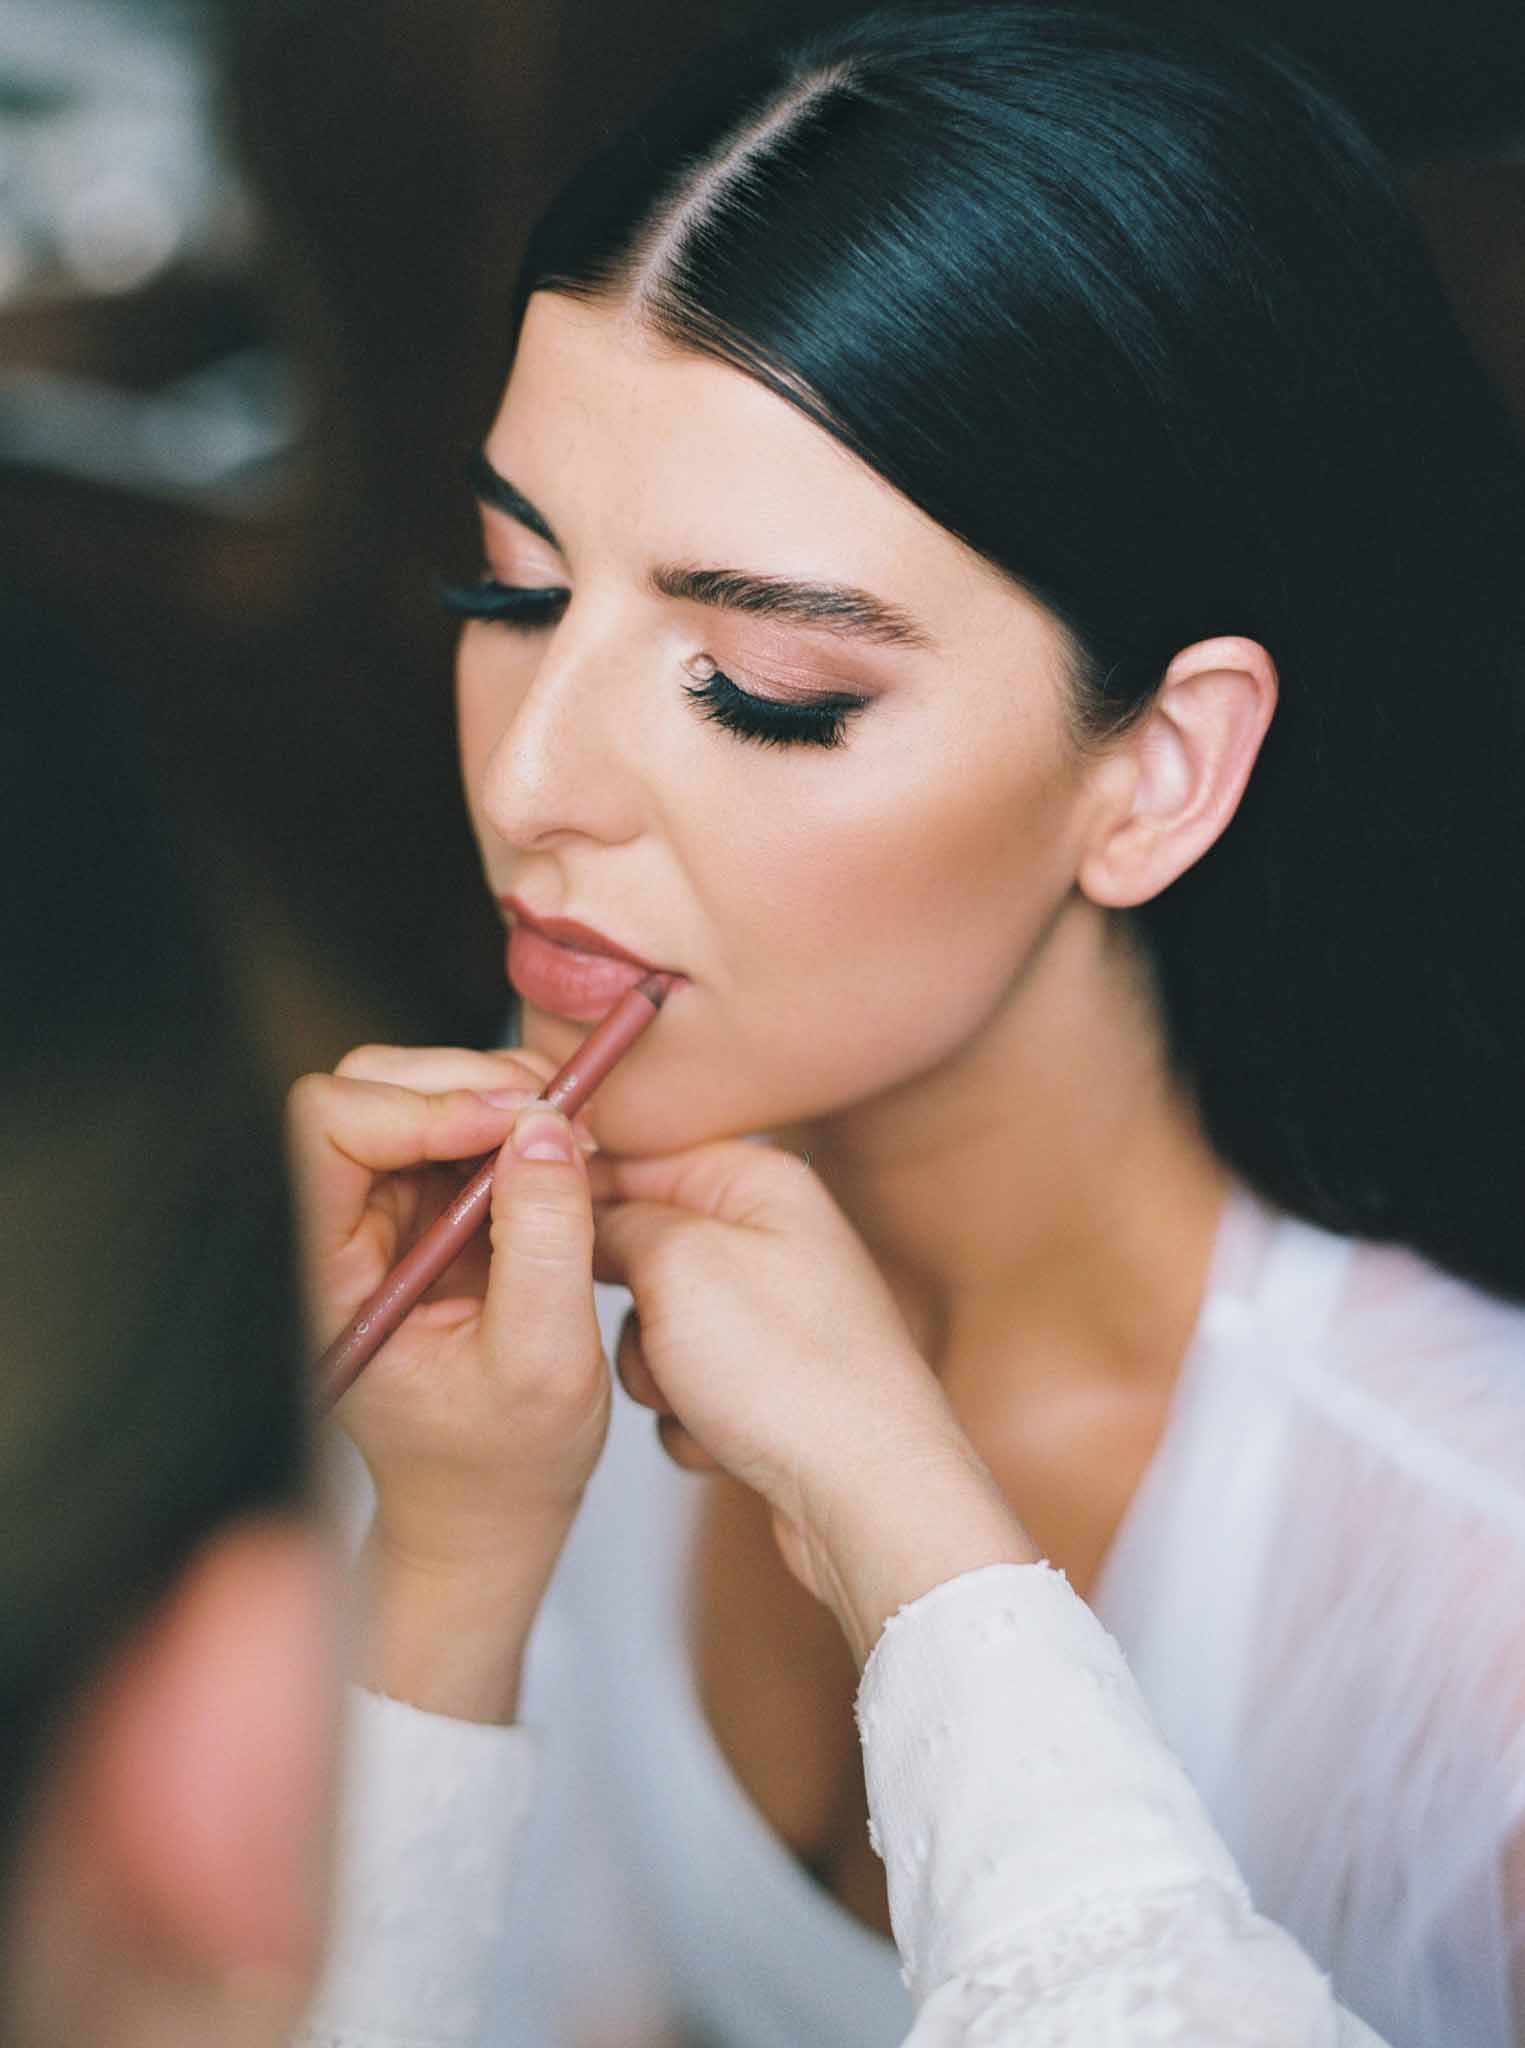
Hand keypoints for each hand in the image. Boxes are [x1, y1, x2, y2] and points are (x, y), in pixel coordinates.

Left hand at [286, 1044, 606, 1715]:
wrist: (488, 1514)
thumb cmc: (505, 1462)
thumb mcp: (546, 1360)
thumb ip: (546, 1239)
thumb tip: (545, 1125)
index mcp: (325, 1277)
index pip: (327, 1130)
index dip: (417, 1107)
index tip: (513, 1127)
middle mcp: (334, 1234)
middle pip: (369, 1090)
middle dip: (467, 1088)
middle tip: (559, 1120)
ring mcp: (375, 1219)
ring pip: (413, 1097)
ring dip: (497, 1102)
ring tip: (570, 1143)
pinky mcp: (420, 1214)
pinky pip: (455, 1131)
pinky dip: (512, 1127)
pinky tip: (560, 1161)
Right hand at [592, 1142, 1038, 1664]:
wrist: (868, 1498)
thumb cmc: (790, 1374)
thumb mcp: (678, 1264)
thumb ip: (617, 1219)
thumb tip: (578, 1202)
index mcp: (761, 1181)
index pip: (638, 1154)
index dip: (578, 1194)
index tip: (534, 1228)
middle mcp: (773, 1239)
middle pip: (642, 1247)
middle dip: (626, 1303)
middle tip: (651, 1332)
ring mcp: (773, 1317)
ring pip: (654, 1329)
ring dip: (654, 1374)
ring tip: (698, 1397)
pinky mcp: (770, 1386)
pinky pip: (686, 1390)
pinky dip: (690, 1421)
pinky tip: (726, 1441)